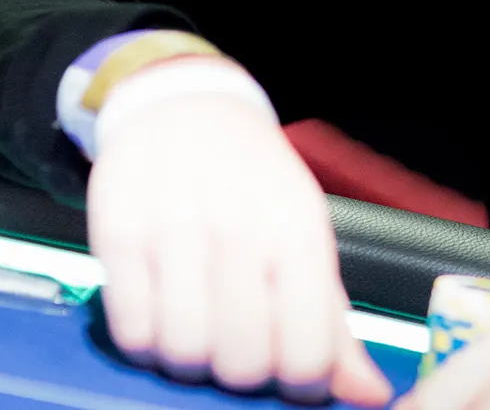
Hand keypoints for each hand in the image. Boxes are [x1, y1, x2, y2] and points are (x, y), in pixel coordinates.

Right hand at [87, 60, 391, 404]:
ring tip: (202, 329)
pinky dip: (148, 341)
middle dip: (245, 373)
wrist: (187, 109)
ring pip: (183, 354)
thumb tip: (369, 394)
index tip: (296, 376)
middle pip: (241, 364)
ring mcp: (176, 234)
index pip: (307, 352)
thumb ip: (333, 320)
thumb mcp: (308, 234)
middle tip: (244, 347)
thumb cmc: (256, 181)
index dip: (303, 383)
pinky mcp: (119, 236)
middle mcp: (240, 232)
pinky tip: (164, 314)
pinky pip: (131, 333)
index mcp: (299, 233)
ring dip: (192, 361)